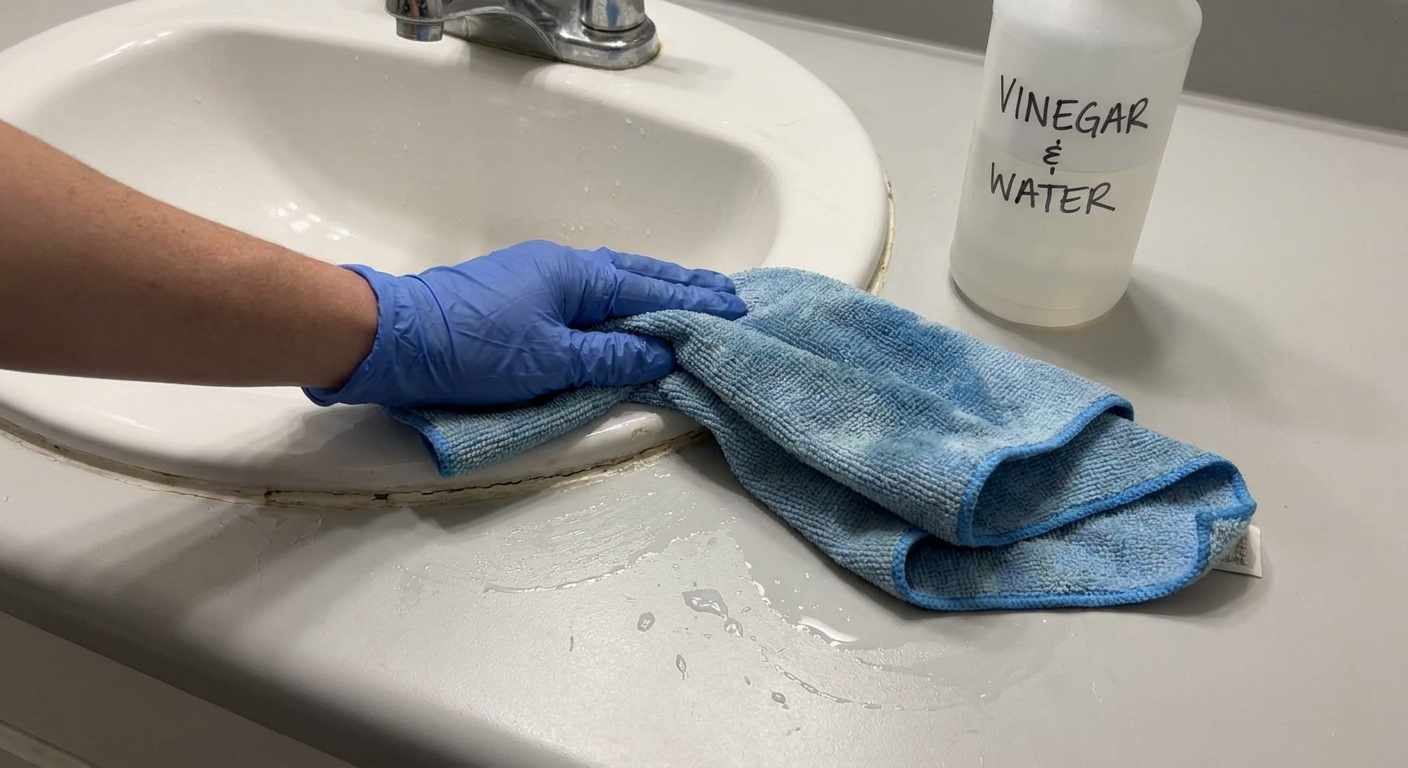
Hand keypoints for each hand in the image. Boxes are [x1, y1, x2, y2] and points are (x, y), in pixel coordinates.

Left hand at [303, 240, 747, 407]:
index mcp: (577, 275)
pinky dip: (622, 302)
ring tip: (690, 299)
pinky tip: (628, 312)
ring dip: (654, 291)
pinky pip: (589, 294)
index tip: (736, 308)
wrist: (395, 338)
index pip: (651, 291)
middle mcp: (563, 266)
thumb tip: (662, 354)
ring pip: (614, 283)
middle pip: (638, 276)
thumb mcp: (551, 361)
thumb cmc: (473, 348)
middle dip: (684, 288)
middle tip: (728, 295)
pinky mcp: (519, 296)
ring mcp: (539, 277)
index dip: (695, 303)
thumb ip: (610, 359)